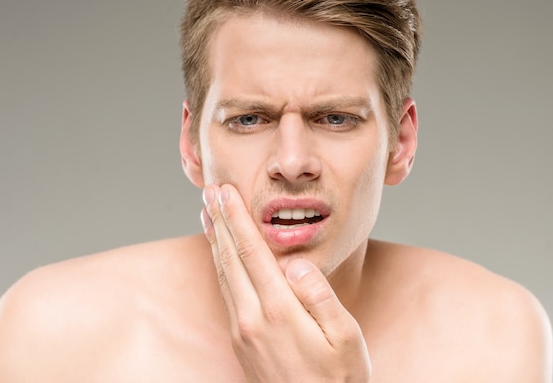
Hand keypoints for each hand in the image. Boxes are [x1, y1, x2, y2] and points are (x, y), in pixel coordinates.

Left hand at [201, 184, 371, 381]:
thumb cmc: (339, 380)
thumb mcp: (345, 338)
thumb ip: (320, 296)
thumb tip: (295, 263)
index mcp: (278, 311)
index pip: (250, 251)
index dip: (236, 218)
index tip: (225, 190)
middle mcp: (251, 318)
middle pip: (229, 257)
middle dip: (219, 220)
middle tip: (209, 190)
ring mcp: (242, 331)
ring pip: (223, 274)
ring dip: (214, 240)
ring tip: (207, 214)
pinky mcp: (241, 341)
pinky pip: (225, 292)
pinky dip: (219, 265)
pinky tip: (220, 256)